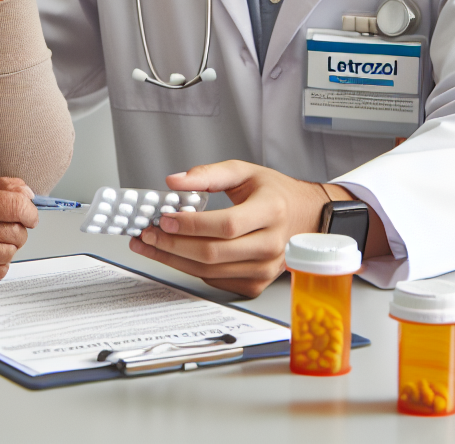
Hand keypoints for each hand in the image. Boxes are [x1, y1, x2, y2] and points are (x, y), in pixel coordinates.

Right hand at [0, 177, 38, 283]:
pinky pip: (0, 271)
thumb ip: (0, 187)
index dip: (30, 211)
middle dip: (18, 228)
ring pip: (11, 252)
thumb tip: (28, 193)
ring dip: (8, 245)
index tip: (29, 213)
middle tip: (6, 225)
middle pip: (18, 231)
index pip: (18, 206)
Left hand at [128, 160, 374, 297]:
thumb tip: (174, 181)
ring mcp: (266, 269)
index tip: (165, 218)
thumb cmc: (275, 193)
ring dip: (174, 259)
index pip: (226, 224)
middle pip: (214, 253)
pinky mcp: (257, 283)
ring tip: (152, 244)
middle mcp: (272, 244)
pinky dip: (191, 268)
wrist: (305, 217)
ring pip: (211, 271)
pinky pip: (216, 280)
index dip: (192, 224)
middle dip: (173, 245)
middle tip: (148, 233)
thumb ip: (208, 174)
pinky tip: (175, 255)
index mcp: (271, 210)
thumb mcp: (244, 172)